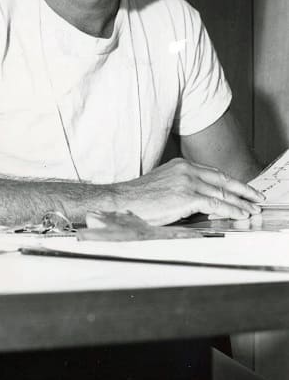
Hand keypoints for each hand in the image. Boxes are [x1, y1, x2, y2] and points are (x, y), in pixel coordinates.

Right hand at [115, 158, 264, 225]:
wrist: (122, 201)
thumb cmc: (140, 200)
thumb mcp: (165, 187)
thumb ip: (184, 189)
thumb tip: (205, 203)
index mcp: (181, 165)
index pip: (213, 173)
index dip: (231, 182)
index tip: (243, 190)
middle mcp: (186, 169)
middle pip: (222, 179)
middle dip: (242, 190)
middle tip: (256, 198)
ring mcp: (187, 181)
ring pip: (222, 192)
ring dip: (240, 203)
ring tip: (251, 211)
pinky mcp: (186, 196)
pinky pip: (216, 204)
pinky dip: (230, 210)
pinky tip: (239, 215)